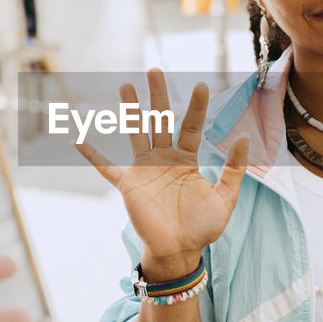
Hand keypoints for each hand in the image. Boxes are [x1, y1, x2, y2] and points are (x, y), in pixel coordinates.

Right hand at [74, 68, 249, 276]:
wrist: (180, 252)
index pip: (191, 126)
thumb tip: (243, 138)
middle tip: (155, 69)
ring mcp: (145, 170)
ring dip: (131, 111)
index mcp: (187, 160)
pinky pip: (108, 168)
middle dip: (158, 95)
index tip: (201, 85)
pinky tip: (78, 140)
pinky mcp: (129, 185)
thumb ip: (234, 170)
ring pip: (137, 133)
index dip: (196, 107)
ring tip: (126, 87)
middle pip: (161, 120)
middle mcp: (164, 159)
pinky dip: (93, 155)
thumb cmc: (202, 227)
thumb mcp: (226, 198)